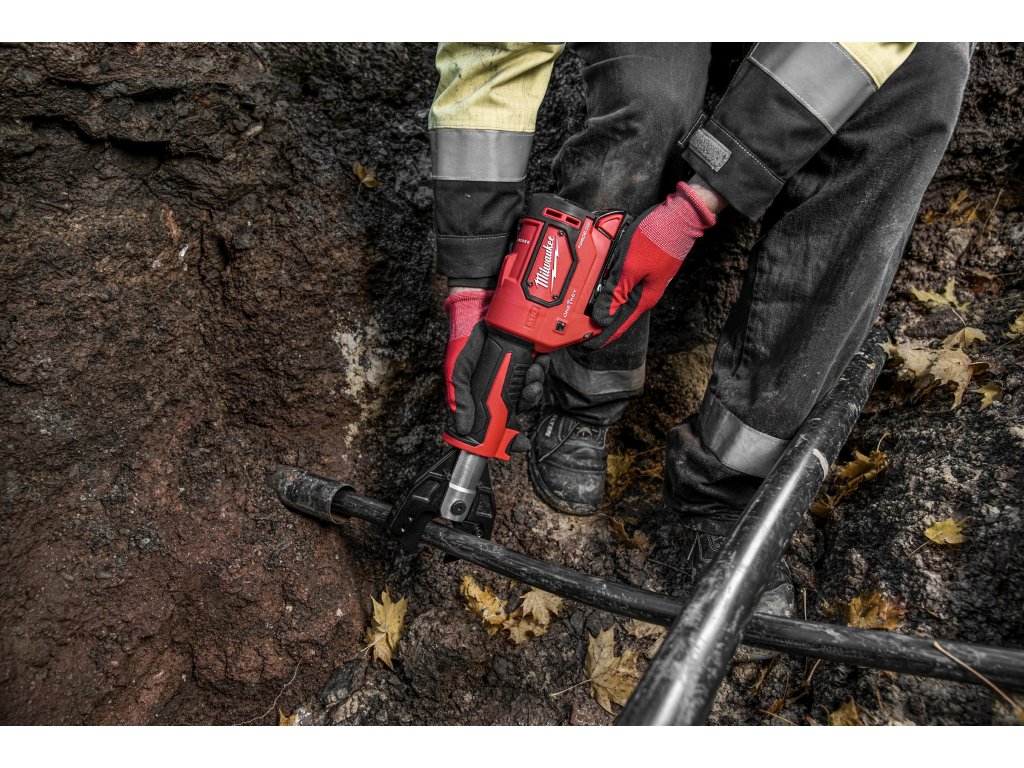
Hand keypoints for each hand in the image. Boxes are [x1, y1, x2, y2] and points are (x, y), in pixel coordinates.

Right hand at [445, 289, 547, 451]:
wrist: (478, 312)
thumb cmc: (465, 344)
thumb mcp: (459, 374)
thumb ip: (461, 401)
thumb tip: (463, 429)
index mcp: (487, 399)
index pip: (500, 425)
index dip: (512, 438)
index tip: (521, 443)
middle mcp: (503, 389)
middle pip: (523, 408)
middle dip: (529, 401)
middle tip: (529, 391)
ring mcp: (516, 374)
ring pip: (532, 390)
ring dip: (536, 384)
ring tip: (533, 372)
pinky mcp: (527, 359)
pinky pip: (539, 369)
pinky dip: (542, 367)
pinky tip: (539, 360)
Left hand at [582, 180, 718, 349]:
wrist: (680, 217)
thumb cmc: (658, 239)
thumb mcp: (630, 268)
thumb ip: (615, 292)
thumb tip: (603, 317)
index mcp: (644, 298)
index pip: (619, 325)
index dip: (603, 336)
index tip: (587, 344)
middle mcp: (646, 292)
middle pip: (620, 312)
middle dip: (601, 320)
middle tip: (582, 327)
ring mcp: (647, 279)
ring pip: (622, 297)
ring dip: (606, 302)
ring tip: (589, 309)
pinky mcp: (646, 267)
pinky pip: (625, 282)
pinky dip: (612, 286)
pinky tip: (604, 284)